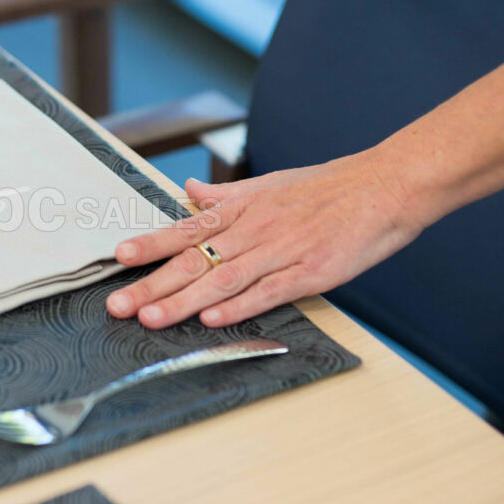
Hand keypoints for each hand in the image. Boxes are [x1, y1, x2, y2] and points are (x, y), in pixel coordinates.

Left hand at [104, 153, 425, 328]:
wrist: (385, 187)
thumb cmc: (328, 188)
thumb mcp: (270, 184)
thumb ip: (226, 196)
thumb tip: (188, 193)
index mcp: (243, 210)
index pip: (186, 229)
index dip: (151, 244)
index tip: (120, 257)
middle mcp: (254, 230)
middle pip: (194, 260)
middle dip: (152, 285)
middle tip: (118, 305)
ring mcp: (281, 252)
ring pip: (222, 279)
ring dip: (183, 301)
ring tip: (151, 318)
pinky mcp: (309, 273)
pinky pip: (267, 292)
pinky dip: (238, 306)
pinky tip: (212, 318)